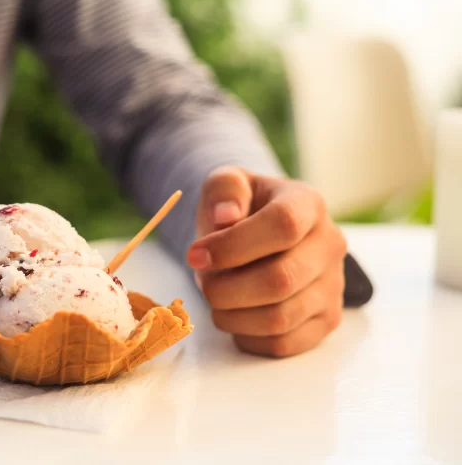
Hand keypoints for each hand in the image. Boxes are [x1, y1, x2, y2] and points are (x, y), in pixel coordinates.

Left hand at [187, 166, 346, 356]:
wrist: (260, 234)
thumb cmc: (240, 209)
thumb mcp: (227, 184)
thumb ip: (224, 190)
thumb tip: (225, 217)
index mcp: (308, 204)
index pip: (283, 226)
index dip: (233, 246)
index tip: (194, 255)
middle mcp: (330, 245)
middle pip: (280, 280)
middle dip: (225, 288)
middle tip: (202, 282)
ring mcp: (333, 286)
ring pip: (280, 318)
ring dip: (232, 316)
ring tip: (216, 298)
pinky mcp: (325, 320)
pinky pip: (284, 344)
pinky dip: (247, 337)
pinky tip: (234, 316)